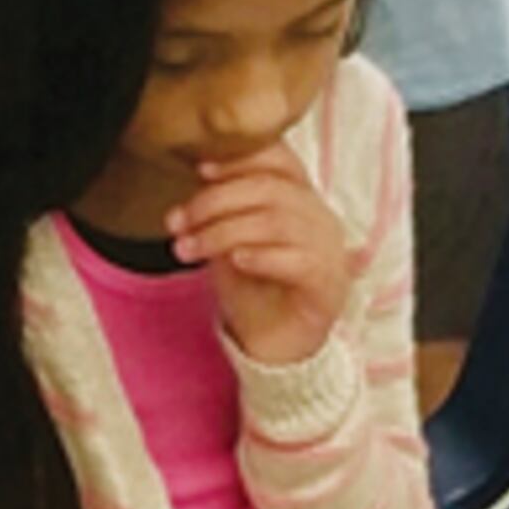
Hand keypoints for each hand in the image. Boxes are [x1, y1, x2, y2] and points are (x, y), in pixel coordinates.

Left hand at [169, 143, 352, 367]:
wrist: (273, 350)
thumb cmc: (253, 292)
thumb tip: (198, 178)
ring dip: (224, 232)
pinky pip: (299, 260)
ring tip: (189, 248)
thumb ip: (222, 211)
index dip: (241, 158)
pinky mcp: (329, 286)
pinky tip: (236, 261)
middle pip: (271, 189)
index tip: (200, 169)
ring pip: (278, 222)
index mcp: (300, 200)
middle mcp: (321, 219)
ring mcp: (330, 252)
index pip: (280, 160)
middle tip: (178, 222)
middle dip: (215, 202)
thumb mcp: (229, 242)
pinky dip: (262, 256)